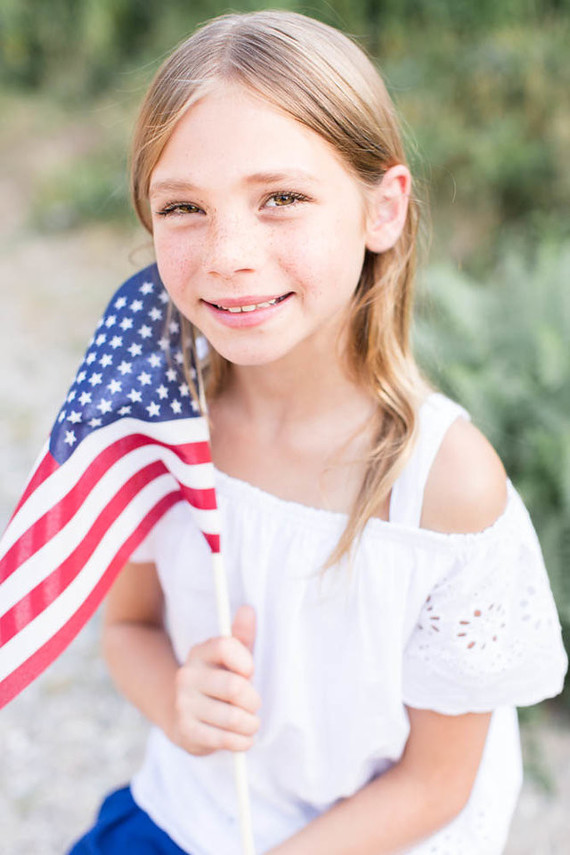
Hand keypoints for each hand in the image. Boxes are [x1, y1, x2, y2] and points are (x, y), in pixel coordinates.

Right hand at [171, 605, 260, 755]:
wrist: (181, 714)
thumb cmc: (218, 682)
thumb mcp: (230, 658)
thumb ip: (241, 636)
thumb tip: (248, 609)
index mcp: (200, 652)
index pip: (226, 646)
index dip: (245, 661)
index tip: (249, 672)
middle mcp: (187, 675)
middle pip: (235, 687)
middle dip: (253, 700)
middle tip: (254, 705)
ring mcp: (183, 703)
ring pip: (233, 717)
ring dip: (251, 724)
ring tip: (251, 724)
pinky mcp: (185, 730)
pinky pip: (224, 739)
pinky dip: (241, 742)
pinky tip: (243, 738)